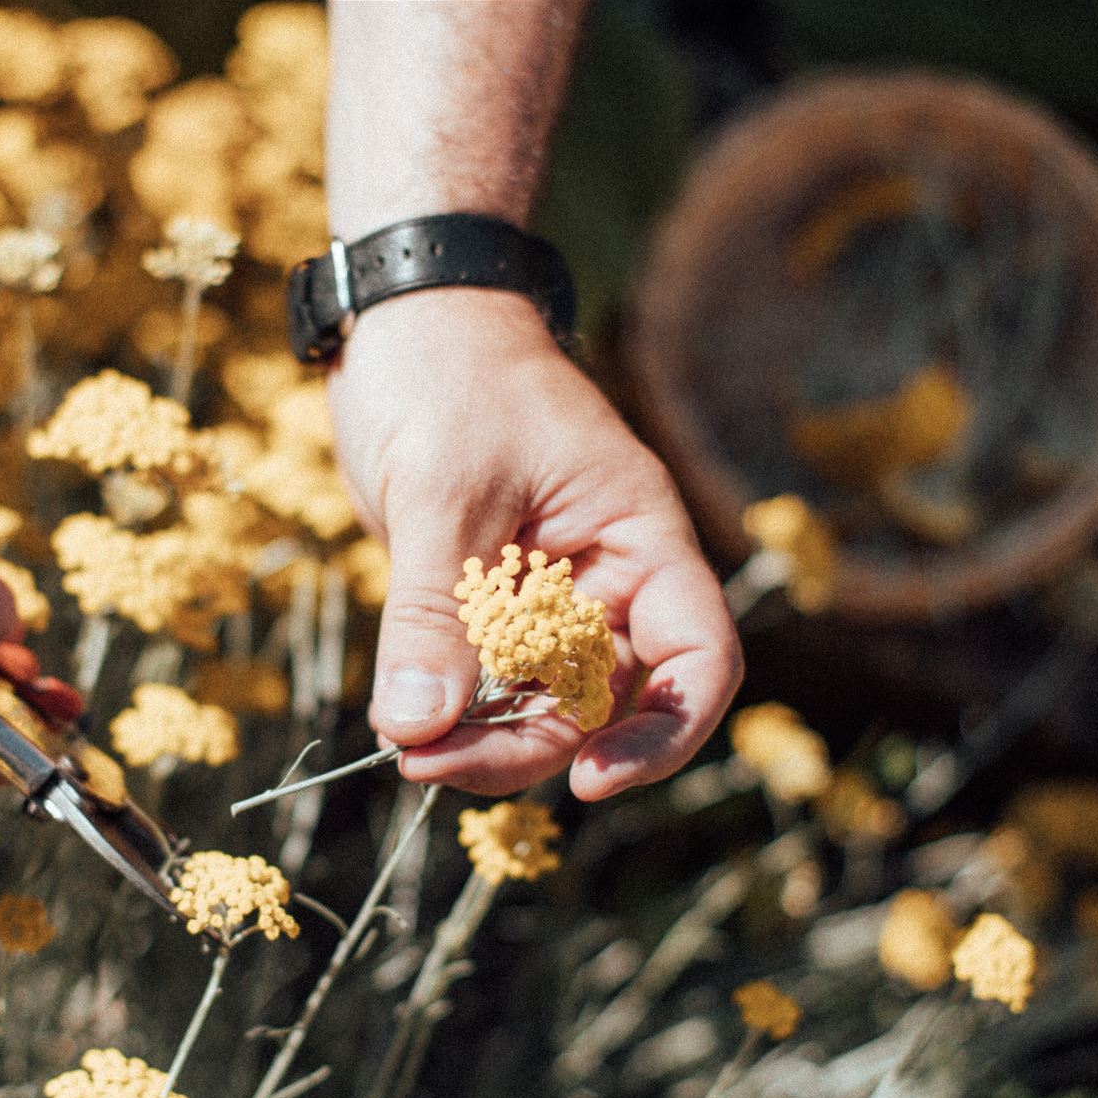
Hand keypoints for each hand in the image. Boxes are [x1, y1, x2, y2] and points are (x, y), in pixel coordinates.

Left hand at [328, 288, 741, 799]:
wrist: (400, 317)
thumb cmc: (448, 375)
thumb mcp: (443, 492)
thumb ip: (433, 612)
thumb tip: (417, 728)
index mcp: (640, 539)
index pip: (697, 656)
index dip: (664, 732)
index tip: (591, 781)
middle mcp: (606, 580)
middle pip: (603, 705)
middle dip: (529, 749)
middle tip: (432, 766)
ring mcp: (544, 597)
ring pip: (538, 705)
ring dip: (481, 741)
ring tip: (406, 750)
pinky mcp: (484, 605)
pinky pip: (485, 682)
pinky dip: (450, 710)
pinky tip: (404, 722)